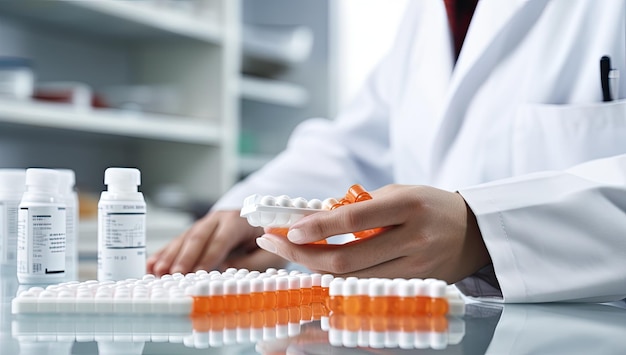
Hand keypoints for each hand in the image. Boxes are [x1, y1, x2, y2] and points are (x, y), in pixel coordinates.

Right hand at [147, 210, 287, 275]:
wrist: (259, 222)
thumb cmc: (265, 239)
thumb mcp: (270, 253)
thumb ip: (253, 262)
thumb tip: (227, 269)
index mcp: (238, 220)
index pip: (221, 238)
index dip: (209, 256)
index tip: (198, 273)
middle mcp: (217, 219)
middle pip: (198, 237)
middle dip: (184, 257)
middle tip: (174, 275)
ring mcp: (203, 224)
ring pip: (183, 239)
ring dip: (169, 256)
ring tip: (157, 272)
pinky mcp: (194, 233)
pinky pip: (176, 242)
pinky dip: (162, 254)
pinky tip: (150, 265)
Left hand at [255, 184, 490, 282]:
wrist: (475, 232)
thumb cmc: (430, 205)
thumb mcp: (399, 192)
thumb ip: (360, 206)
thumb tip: (315, 218)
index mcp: (407, 206)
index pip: (353, 220)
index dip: (317, 227)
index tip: (289, 229)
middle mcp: (412, 239)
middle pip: (347, 260)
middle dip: (304, 254)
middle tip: (276, 242)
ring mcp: (415, 268)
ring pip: (353, 280)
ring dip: (316, 269)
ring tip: (293, 253)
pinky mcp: (414, 286)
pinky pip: (367, 287)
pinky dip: (340, 279)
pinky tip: (322, 267)